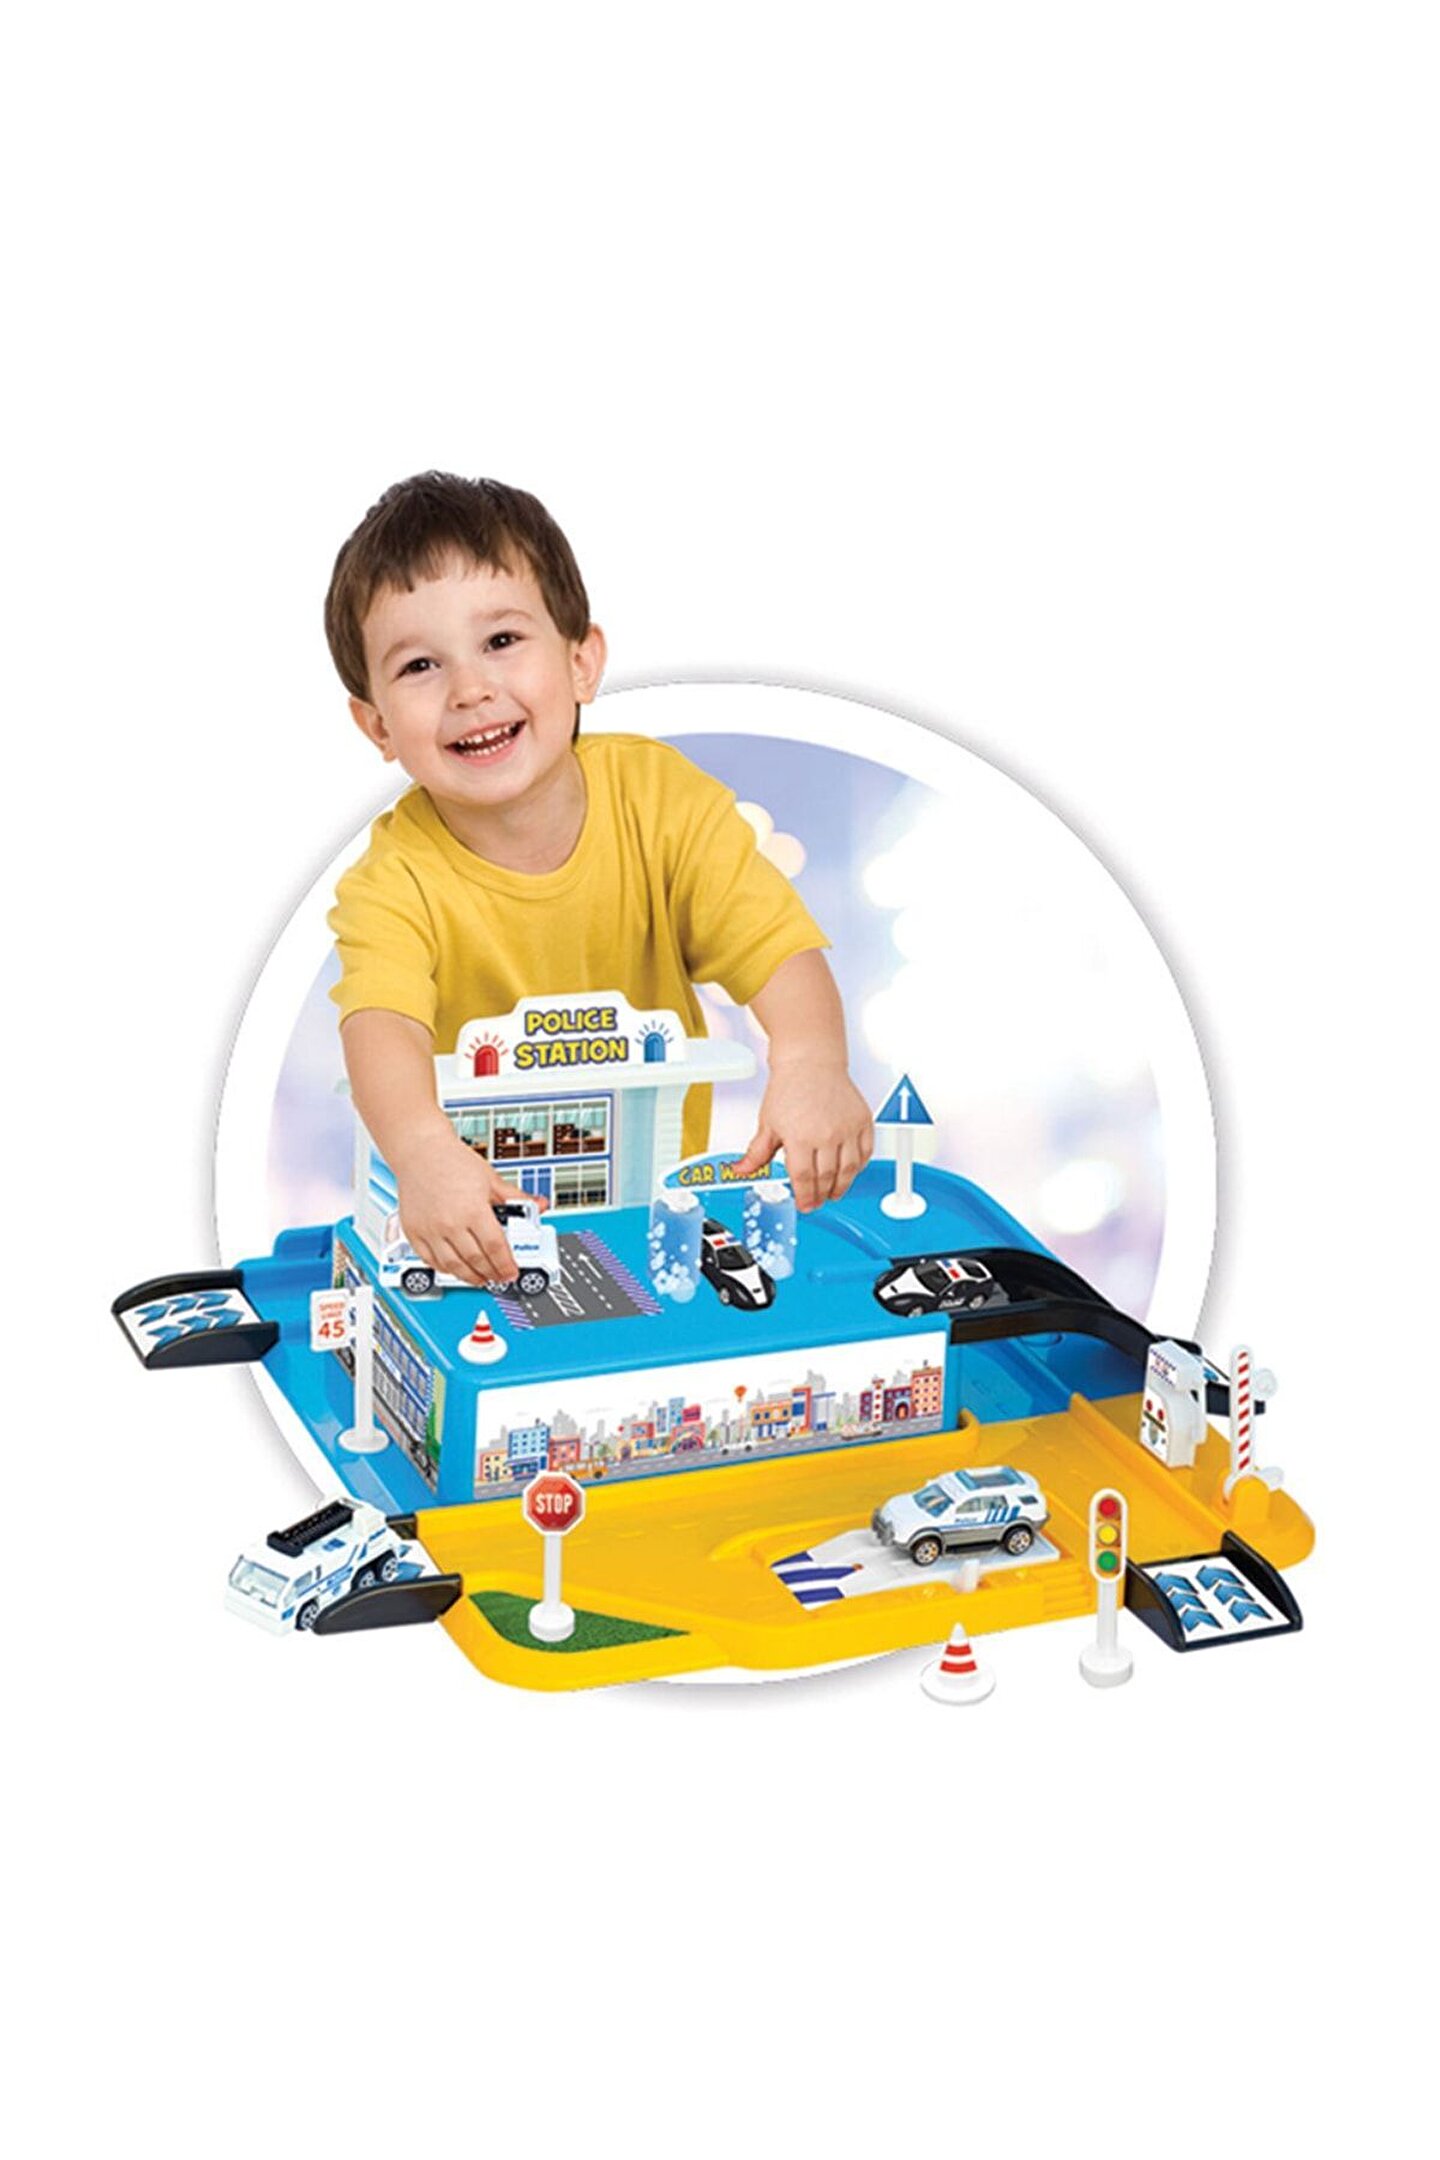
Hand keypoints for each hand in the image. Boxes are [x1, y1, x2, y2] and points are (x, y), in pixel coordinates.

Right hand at [393, 1129, 544, 1286]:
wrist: (420, 1151)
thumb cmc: (453, 1161)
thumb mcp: (490, 1178)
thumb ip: (516, 1197)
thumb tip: (539, 1204)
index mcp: (473, 1209)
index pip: (495, 1247)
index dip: (505, 1265)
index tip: (511, 1272)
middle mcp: (450, 1222)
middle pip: (475, 1260)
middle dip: (491, 1274)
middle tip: (499, 1277)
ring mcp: (430, 1229)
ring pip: (452, 1266)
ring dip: (470, 1277)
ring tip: (481, 1278)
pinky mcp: (414, 1232)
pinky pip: (430, 1260)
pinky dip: (444, 1269)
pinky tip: (455, 1268)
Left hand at [731, 1060, 873, 1210]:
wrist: (810, 1062)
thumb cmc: (789, 1088)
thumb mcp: (768, 1123)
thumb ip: (756, 1153)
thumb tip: (741, 1170)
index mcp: (800, 1137)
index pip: (804, 1179)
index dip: (804, 1197)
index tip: (804, 1205)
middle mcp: (826, 1135)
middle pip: (827, 1178)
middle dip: (821, 1196)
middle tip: (818, 1201)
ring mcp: (847, 1128)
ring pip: (849, 1170)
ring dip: (841, 1186)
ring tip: (834, 1192)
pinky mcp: (862, 1121)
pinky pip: (865, 1152)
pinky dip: (859, 1166)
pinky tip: (850, 1171)